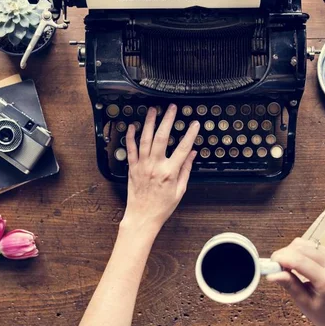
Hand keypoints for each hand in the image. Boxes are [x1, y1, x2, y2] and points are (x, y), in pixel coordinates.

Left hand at [122, 104, 199, 234]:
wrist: (142, 217)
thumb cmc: (162, 206)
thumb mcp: (180, 190)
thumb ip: (186, 170)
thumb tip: (192, 154)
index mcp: (169, 172)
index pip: (183, 148)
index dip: (190, 134)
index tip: (194, 124)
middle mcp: (155, 166)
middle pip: (161, 137)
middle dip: (167, 120)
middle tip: (172, 108)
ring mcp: (142, 166)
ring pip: (144, 139)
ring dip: (149, 122)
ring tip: (153, 110)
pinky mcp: (132, 168)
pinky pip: (130, 149)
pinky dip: (130, 136)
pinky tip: (133, 126)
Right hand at [267, 238, 324, 325]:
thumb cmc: (324, 313)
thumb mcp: (304, 303)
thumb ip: (290, 285)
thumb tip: (272, 274)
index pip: (300, 262)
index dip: (282, 259)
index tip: (270, 264)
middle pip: (301, 249)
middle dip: (284, 254)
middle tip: (275, 267)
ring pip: (304, 243)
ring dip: (290, 252)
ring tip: (286, 266)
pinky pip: (309, 244)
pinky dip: (298, 251)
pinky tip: (296, 262)